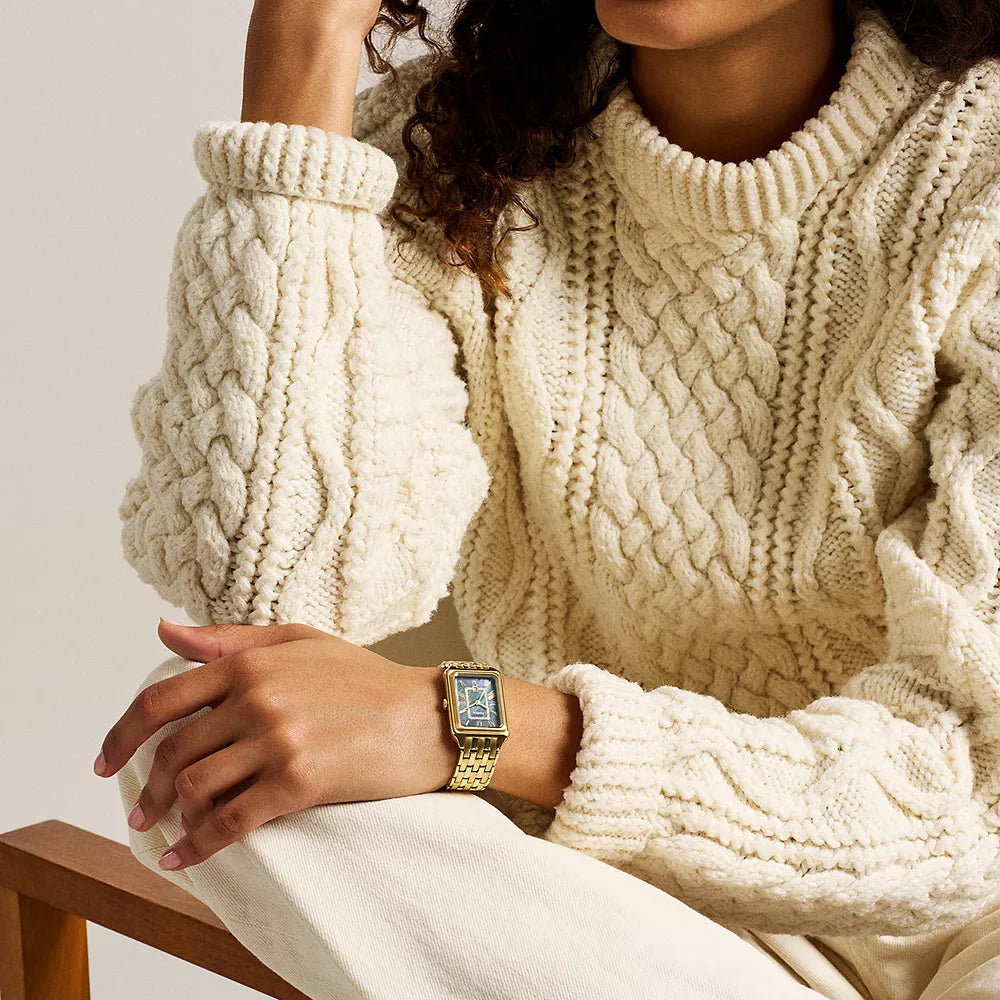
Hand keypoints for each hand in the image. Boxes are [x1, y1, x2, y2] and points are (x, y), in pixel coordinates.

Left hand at [96, 620, 455, 870]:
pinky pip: (229, 821)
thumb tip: (163, 630)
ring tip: (171, 833)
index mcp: (250, 663)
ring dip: (172, 818)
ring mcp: (276, 740)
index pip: (161, 699)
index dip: (120, 735)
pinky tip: (186, 857)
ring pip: (194, 788)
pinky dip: (198, 845)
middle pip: (172, 752)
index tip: (105, 762)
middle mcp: (255, 698)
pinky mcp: (297, 781)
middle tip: (141, 814)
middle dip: (147, 790)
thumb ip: (230, 639)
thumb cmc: (367, 679)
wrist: (428, 717)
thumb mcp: (300, 641)